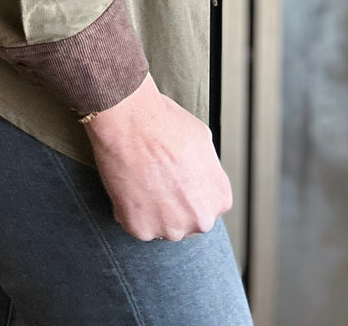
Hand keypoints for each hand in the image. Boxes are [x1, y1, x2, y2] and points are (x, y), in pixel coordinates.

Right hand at [83, 74, 232, 240]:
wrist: (128, 119)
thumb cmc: (162, 122)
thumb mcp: (203, 139)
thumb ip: (207, 169)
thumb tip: (200, 175)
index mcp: (219, 197)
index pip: (206, 205)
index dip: (188, 191)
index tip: (175, 179)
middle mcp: (201, 219)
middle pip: (186, 220)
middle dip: (172, 205)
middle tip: (156, 180)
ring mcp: (171, 227)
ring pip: (161, 226)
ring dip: (151, 211)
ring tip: (140, 180)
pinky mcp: (141, 229)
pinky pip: (136, 225)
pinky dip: (129, 211)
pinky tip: (128, 185)